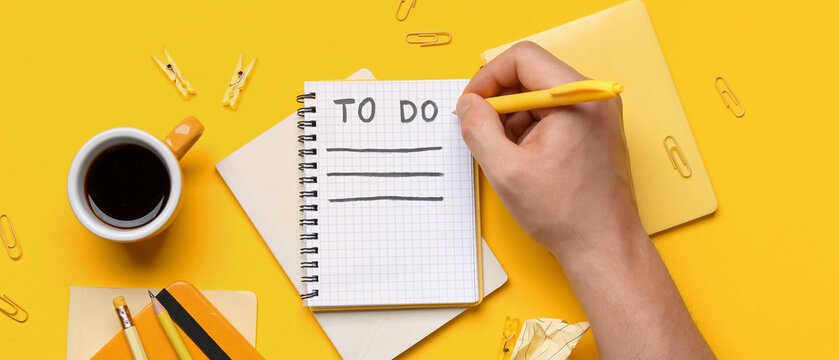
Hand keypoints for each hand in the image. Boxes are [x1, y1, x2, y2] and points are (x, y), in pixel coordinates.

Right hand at [457, 41, 644, 260]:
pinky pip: (553, 114)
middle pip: (531, 74)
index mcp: (576, 98)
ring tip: (506, 155)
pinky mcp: (594, 129)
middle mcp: (592, 97)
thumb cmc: (565, 213)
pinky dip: (530, 129)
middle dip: (499, 101)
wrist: (603, 246)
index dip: (488, 77)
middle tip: (481, 131)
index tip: (470, 104)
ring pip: (539, 95)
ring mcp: (597, 113)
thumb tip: (467, 105)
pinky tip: (523, 160)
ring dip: (513, 118)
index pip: (523, 58)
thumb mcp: (507, 171)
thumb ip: (479, 130)